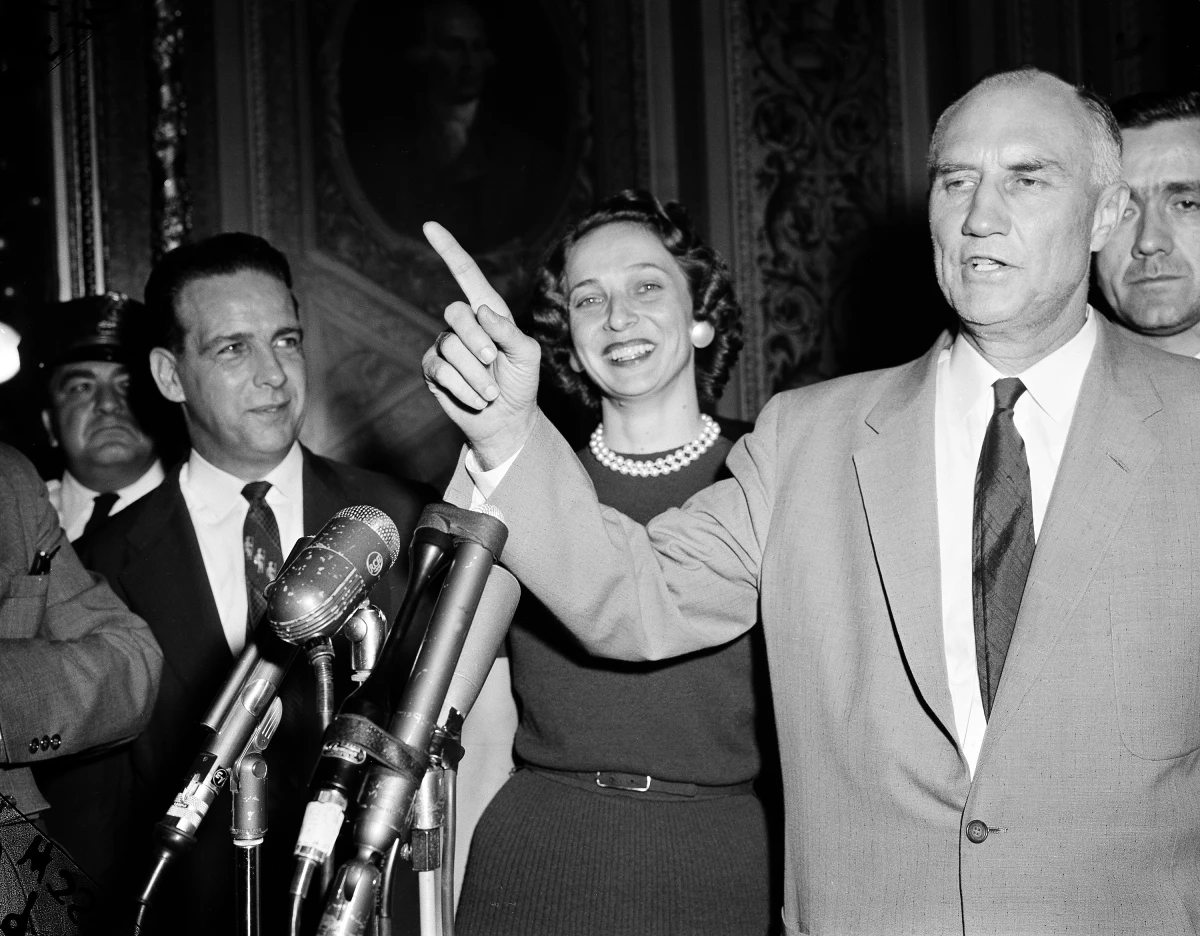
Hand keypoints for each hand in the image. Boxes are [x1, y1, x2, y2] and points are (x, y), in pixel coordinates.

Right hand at [422, 222, 541, 468]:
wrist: (507, 422)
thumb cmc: (521, 384)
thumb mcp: (528, 355)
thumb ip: (509, 331)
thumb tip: (481, 311)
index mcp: (489, 313)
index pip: (467, 275)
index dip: (449, 250)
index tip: (429, 226)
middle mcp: (465, 325)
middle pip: (455, 312)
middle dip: (478, 341)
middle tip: (494, 363)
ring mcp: (446, 347)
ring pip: (450, 346)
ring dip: (475, 374)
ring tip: (490, 392)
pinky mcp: (433, 370)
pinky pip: (441, 370)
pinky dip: (463, 387)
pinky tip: (475, 398)